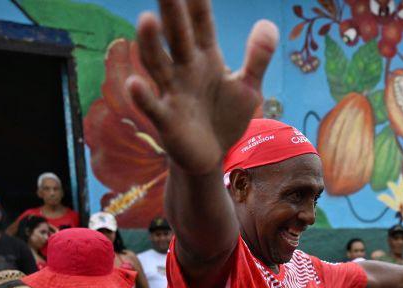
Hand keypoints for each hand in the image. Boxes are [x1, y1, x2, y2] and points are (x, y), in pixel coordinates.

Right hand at [127, 0, 278, 174]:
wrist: (211, 157)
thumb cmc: (225, 117)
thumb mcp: (248, 88)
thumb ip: (257, 57)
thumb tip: (268, 24)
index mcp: (205, 57)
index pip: (201, 23)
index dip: (196, 0)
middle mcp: (185, 69)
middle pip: (177, 36)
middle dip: (172, 11)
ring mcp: (173, 93)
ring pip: (159, 64)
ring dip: (151, 44)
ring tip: (147, 19)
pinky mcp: (167, 120)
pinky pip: (153, 107)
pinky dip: (143, 96)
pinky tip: (134, 84)